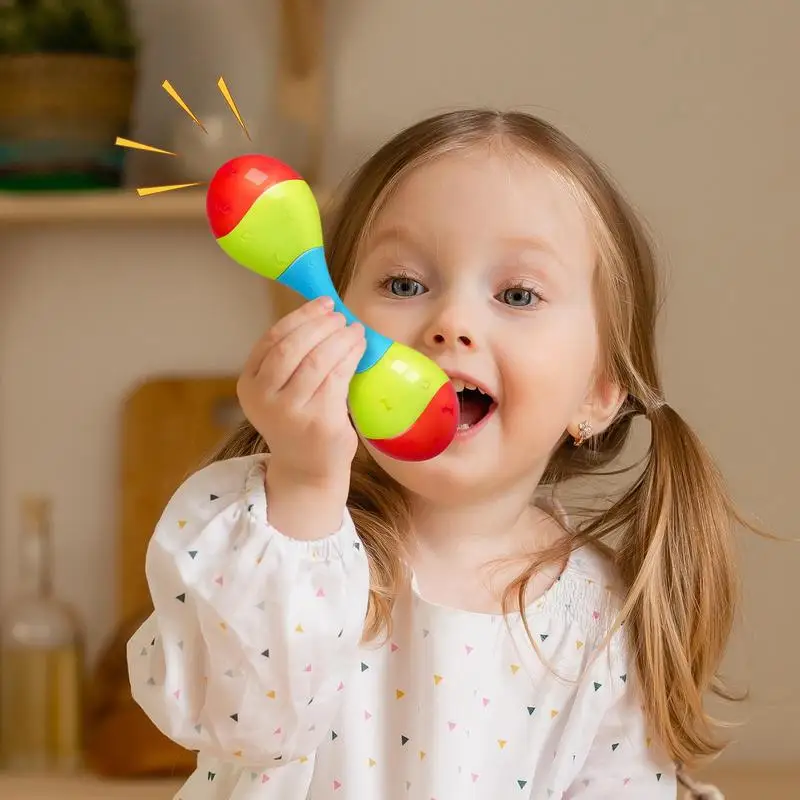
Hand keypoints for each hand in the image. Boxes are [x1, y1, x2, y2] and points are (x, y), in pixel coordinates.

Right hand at [237, 296, 365, 487]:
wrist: (307, 468)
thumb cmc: (298, 421)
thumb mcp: (280, 391)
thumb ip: (290, 359)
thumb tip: (323, 313)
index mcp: (249, 385)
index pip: (272, 340)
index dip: (300, 317)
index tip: (323, 304)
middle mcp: (264, 398)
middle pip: (292, 347)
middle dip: (320, 325)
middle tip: (341, 316)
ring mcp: (290, 411)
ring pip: (317, 360)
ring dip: (340, 338)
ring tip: (354, 330)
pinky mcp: (319, 421)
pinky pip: (337, 377)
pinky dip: (350, 356)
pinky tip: (359, 348)